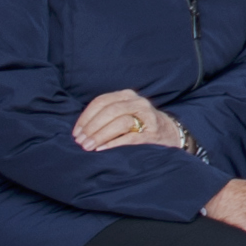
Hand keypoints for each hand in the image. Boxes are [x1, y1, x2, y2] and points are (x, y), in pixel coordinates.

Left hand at [74, 89, 188, 156]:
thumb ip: (106, 114)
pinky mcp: (153, 133)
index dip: (86, 117)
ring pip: (120, 122)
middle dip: (92, 128)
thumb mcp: (124, 112)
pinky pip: (131, 137)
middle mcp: (138, 103)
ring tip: (89, 147)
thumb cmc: (139, 124)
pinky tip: (102, 149)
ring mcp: (147, 117)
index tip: (76, 132)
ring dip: (101, 135)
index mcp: (127, 95)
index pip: (101, 101)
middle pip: (110, 111)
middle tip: (81, 142)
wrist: (169, 133)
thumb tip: (80, 130)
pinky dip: (114, 143)